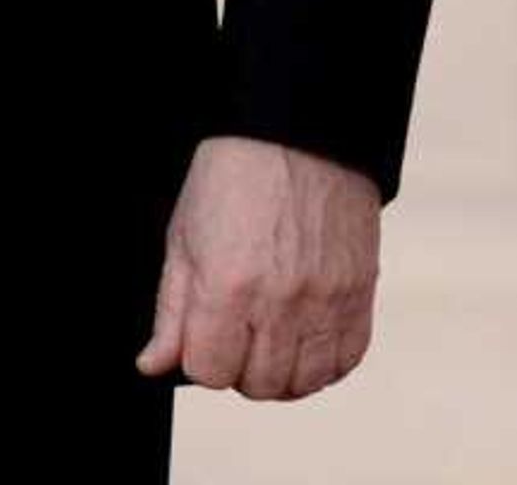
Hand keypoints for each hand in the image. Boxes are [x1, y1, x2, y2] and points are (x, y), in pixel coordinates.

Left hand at [135, 136, 381, 400]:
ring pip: (304, 381)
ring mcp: (325, 298)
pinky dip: (326, 362)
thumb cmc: (236, 175)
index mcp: (226, 286)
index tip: (207, 336)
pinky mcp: (361, 289)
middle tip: (239, 335)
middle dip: (240, 369)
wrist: (302, 131)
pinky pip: (347, 357)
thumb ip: (171, 310)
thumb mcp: (184, 237)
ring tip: (274, 343)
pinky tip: (308, 339)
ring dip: (283, 374)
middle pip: (257, 384)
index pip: (209, 373)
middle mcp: (278, 300)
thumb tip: (155, 363)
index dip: (202, 359)